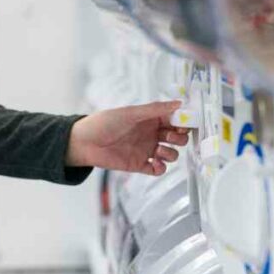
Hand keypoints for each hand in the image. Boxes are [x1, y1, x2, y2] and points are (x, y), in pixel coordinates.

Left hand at [65, 101, 189, 175]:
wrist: (84, 142)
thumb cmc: (104, 123)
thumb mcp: (130, 113)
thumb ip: (155, 110)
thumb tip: (178, 103)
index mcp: (149, 119)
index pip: (174, 120)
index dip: (183, 121)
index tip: (189, 122)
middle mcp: (150, 134)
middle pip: (177, 138)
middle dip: (180, 138)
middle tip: (172, 136)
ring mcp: (146, 149)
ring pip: (171, 154)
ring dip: (171, 154)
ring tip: (159, 151)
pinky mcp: (139, 164)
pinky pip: (158, 169)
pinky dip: (161, 168)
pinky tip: (156, 164)